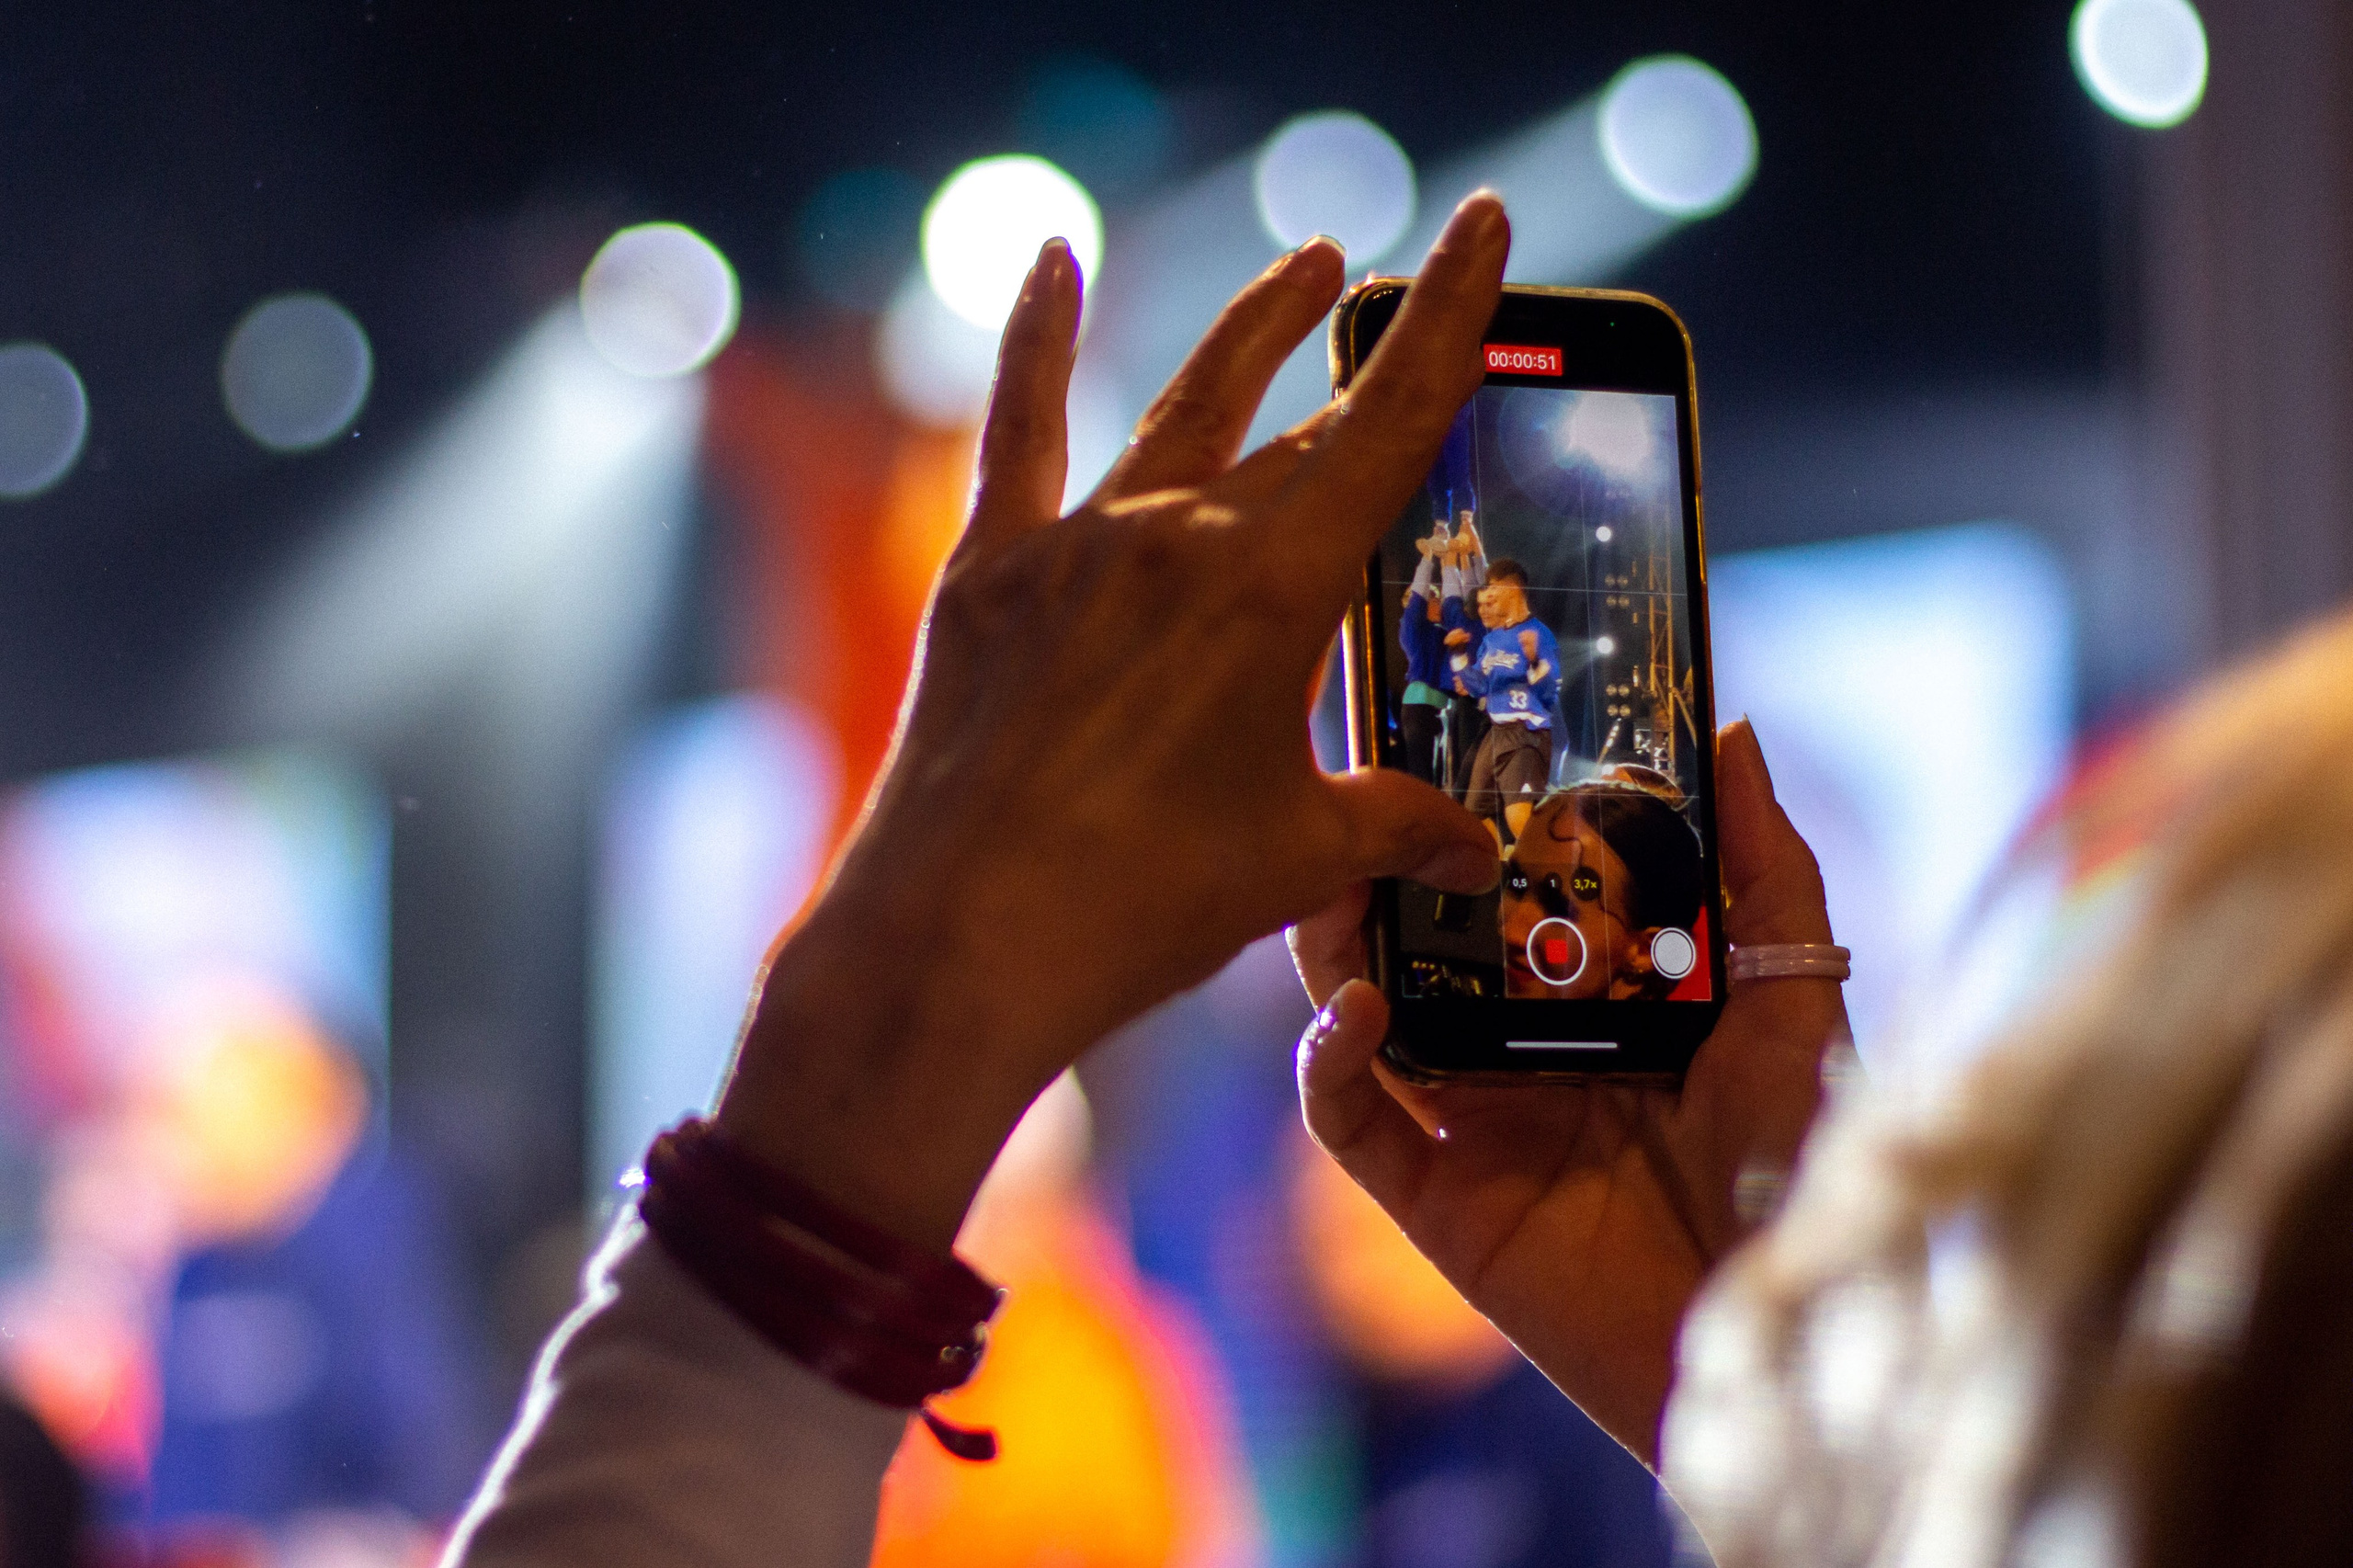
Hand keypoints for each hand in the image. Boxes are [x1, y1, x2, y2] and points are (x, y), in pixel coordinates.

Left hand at [715, 195, 1516, 1249]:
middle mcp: (1176, 536)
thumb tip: (1469, 848)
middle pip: (1299, 432)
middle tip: (1413, 299)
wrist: (957, 938)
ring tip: (1303, 265)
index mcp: (1274, 590)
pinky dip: (1034, 343)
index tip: (1484, 223)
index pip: (1391, 423)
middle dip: (1367, 367)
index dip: (1449, 319)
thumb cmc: (1134, 903)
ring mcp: (1075, 545)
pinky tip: (1051, 260)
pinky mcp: (991, 572)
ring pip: (1185, 408)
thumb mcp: (1293, 858)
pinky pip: (1017, 431)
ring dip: (1251, 334)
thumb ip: (1394, 827)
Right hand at [1285, 719, 1845, 1464]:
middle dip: (1378, 859)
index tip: (1445, 730)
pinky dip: (1329, 1062)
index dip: (1469, 814)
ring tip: (1337, 870)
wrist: (1778, 1335)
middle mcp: (1516, 1045)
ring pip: (1360, 1008)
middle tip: (1363, 783)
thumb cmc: (1799, 1171)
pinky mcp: (1433, 1196)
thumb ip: (1765, 873)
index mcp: (1592, 994)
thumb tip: (1734, 733)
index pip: (1506, 884)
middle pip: (1416, 935)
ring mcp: (1466, 1118)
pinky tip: (1354, 1008)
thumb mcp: (1793, 999)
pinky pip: (1350, 1120)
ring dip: (1332, 938)